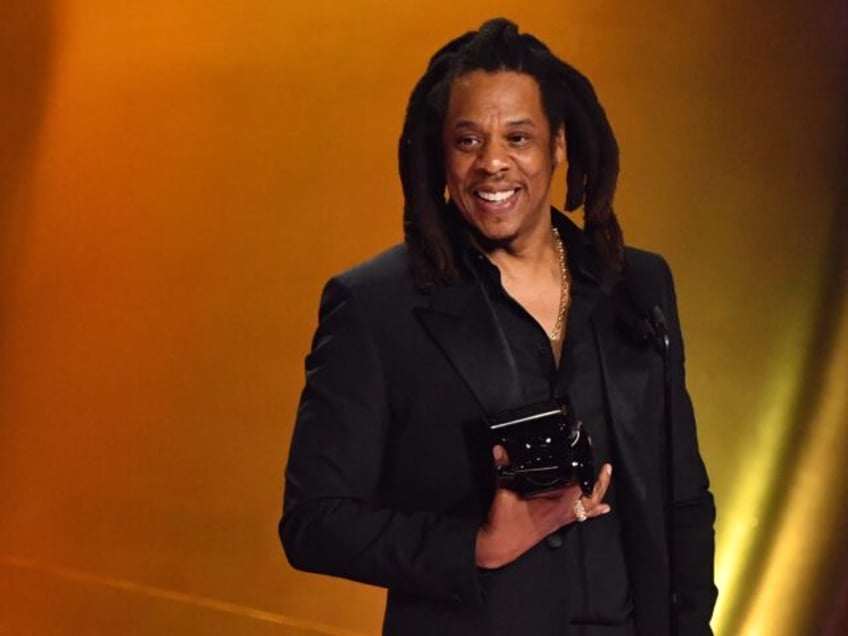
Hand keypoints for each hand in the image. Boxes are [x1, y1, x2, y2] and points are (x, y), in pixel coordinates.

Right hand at [475, 446, 611, 568]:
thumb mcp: (504, 492)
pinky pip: (579, 516)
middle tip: (606, 468)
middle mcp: (562, 513)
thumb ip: (503, 469)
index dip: (585, 471)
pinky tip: (600, 508)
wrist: (501, 546)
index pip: (577, 486)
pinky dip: (591, 511)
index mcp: (555, 505)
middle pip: (589, 498)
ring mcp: (560, 519)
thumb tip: (500, 450)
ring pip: (587, 508)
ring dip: (597, 495)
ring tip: (605, 481)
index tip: (587, 456)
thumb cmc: (505, 525)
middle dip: (599, 484)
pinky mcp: (556, 523)